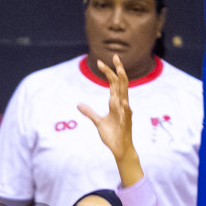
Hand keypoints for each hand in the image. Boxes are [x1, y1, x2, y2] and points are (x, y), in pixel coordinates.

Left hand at [77, 55, 138, 175]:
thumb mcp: (98, 122)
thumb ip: (89, 112)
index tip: (100, 61)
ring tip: (120, 70)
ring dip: (122, 82)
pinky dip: (125, 107)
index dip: (108, 72)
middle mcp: (122, 105)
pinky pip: (126, 114)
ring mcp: (125, 113)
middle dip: (117, 69)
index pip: (113, 84)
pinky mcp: (126, 123)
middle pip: (121, 83)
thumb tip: (79, 105)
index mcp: (115, 103)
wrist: (120, 149)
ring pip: (125, 94)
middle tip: (115, 56)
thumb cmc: (112, 135)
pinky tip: (124, 101)